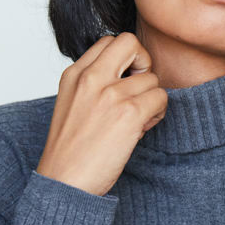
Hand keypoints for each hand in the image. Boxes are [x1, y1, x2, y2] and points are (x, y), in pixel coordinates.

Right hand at [36, 33, 167, 195]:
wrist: (64, 183)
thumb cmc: (71, 150)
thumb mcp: (72, 103)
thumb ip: (94, 83)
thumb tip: (130, 74)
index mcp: (74, 74)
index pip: (109, 41)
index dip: (124, 58)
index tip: (123, 79)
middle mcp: (90, 78)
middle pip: (130, 42)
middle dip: (142, 61)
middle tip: (138, 87)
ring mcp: (110, 94)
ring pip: (151, 78)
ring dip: (150, 98)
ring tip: (136, 119)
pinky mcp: (129, 113)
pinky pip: (160, 97)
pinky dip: (157, 113)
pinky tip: (141, 128)